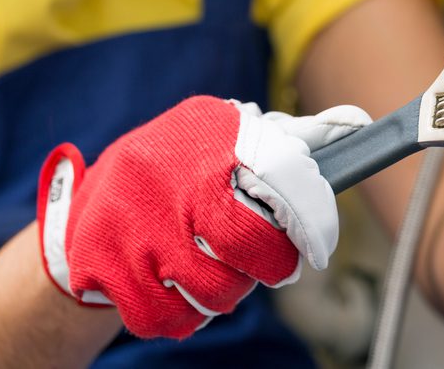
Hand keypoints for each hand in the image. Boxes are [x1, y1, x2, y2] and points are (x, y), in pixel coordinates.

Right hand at [37, 96, 370, 337]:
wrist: (85, 204)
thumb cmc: (177, 171)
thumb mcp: (226, 138)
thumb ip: (292, 138)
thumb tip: (358, 124)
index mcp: (207, 135)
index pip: (280, 176)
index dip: (308, 220)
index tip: (316, 247)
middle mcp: (166, 173)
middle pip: (247, 246)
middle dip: (266, 265)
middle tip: (260, 261)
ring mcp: (131, 222)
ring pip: (212, 291)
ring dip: (222, 293)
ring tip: (209, 268)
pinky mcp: (102, 265)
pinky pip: (165, 318)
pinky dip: (180, 316)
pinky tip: (173, 289)